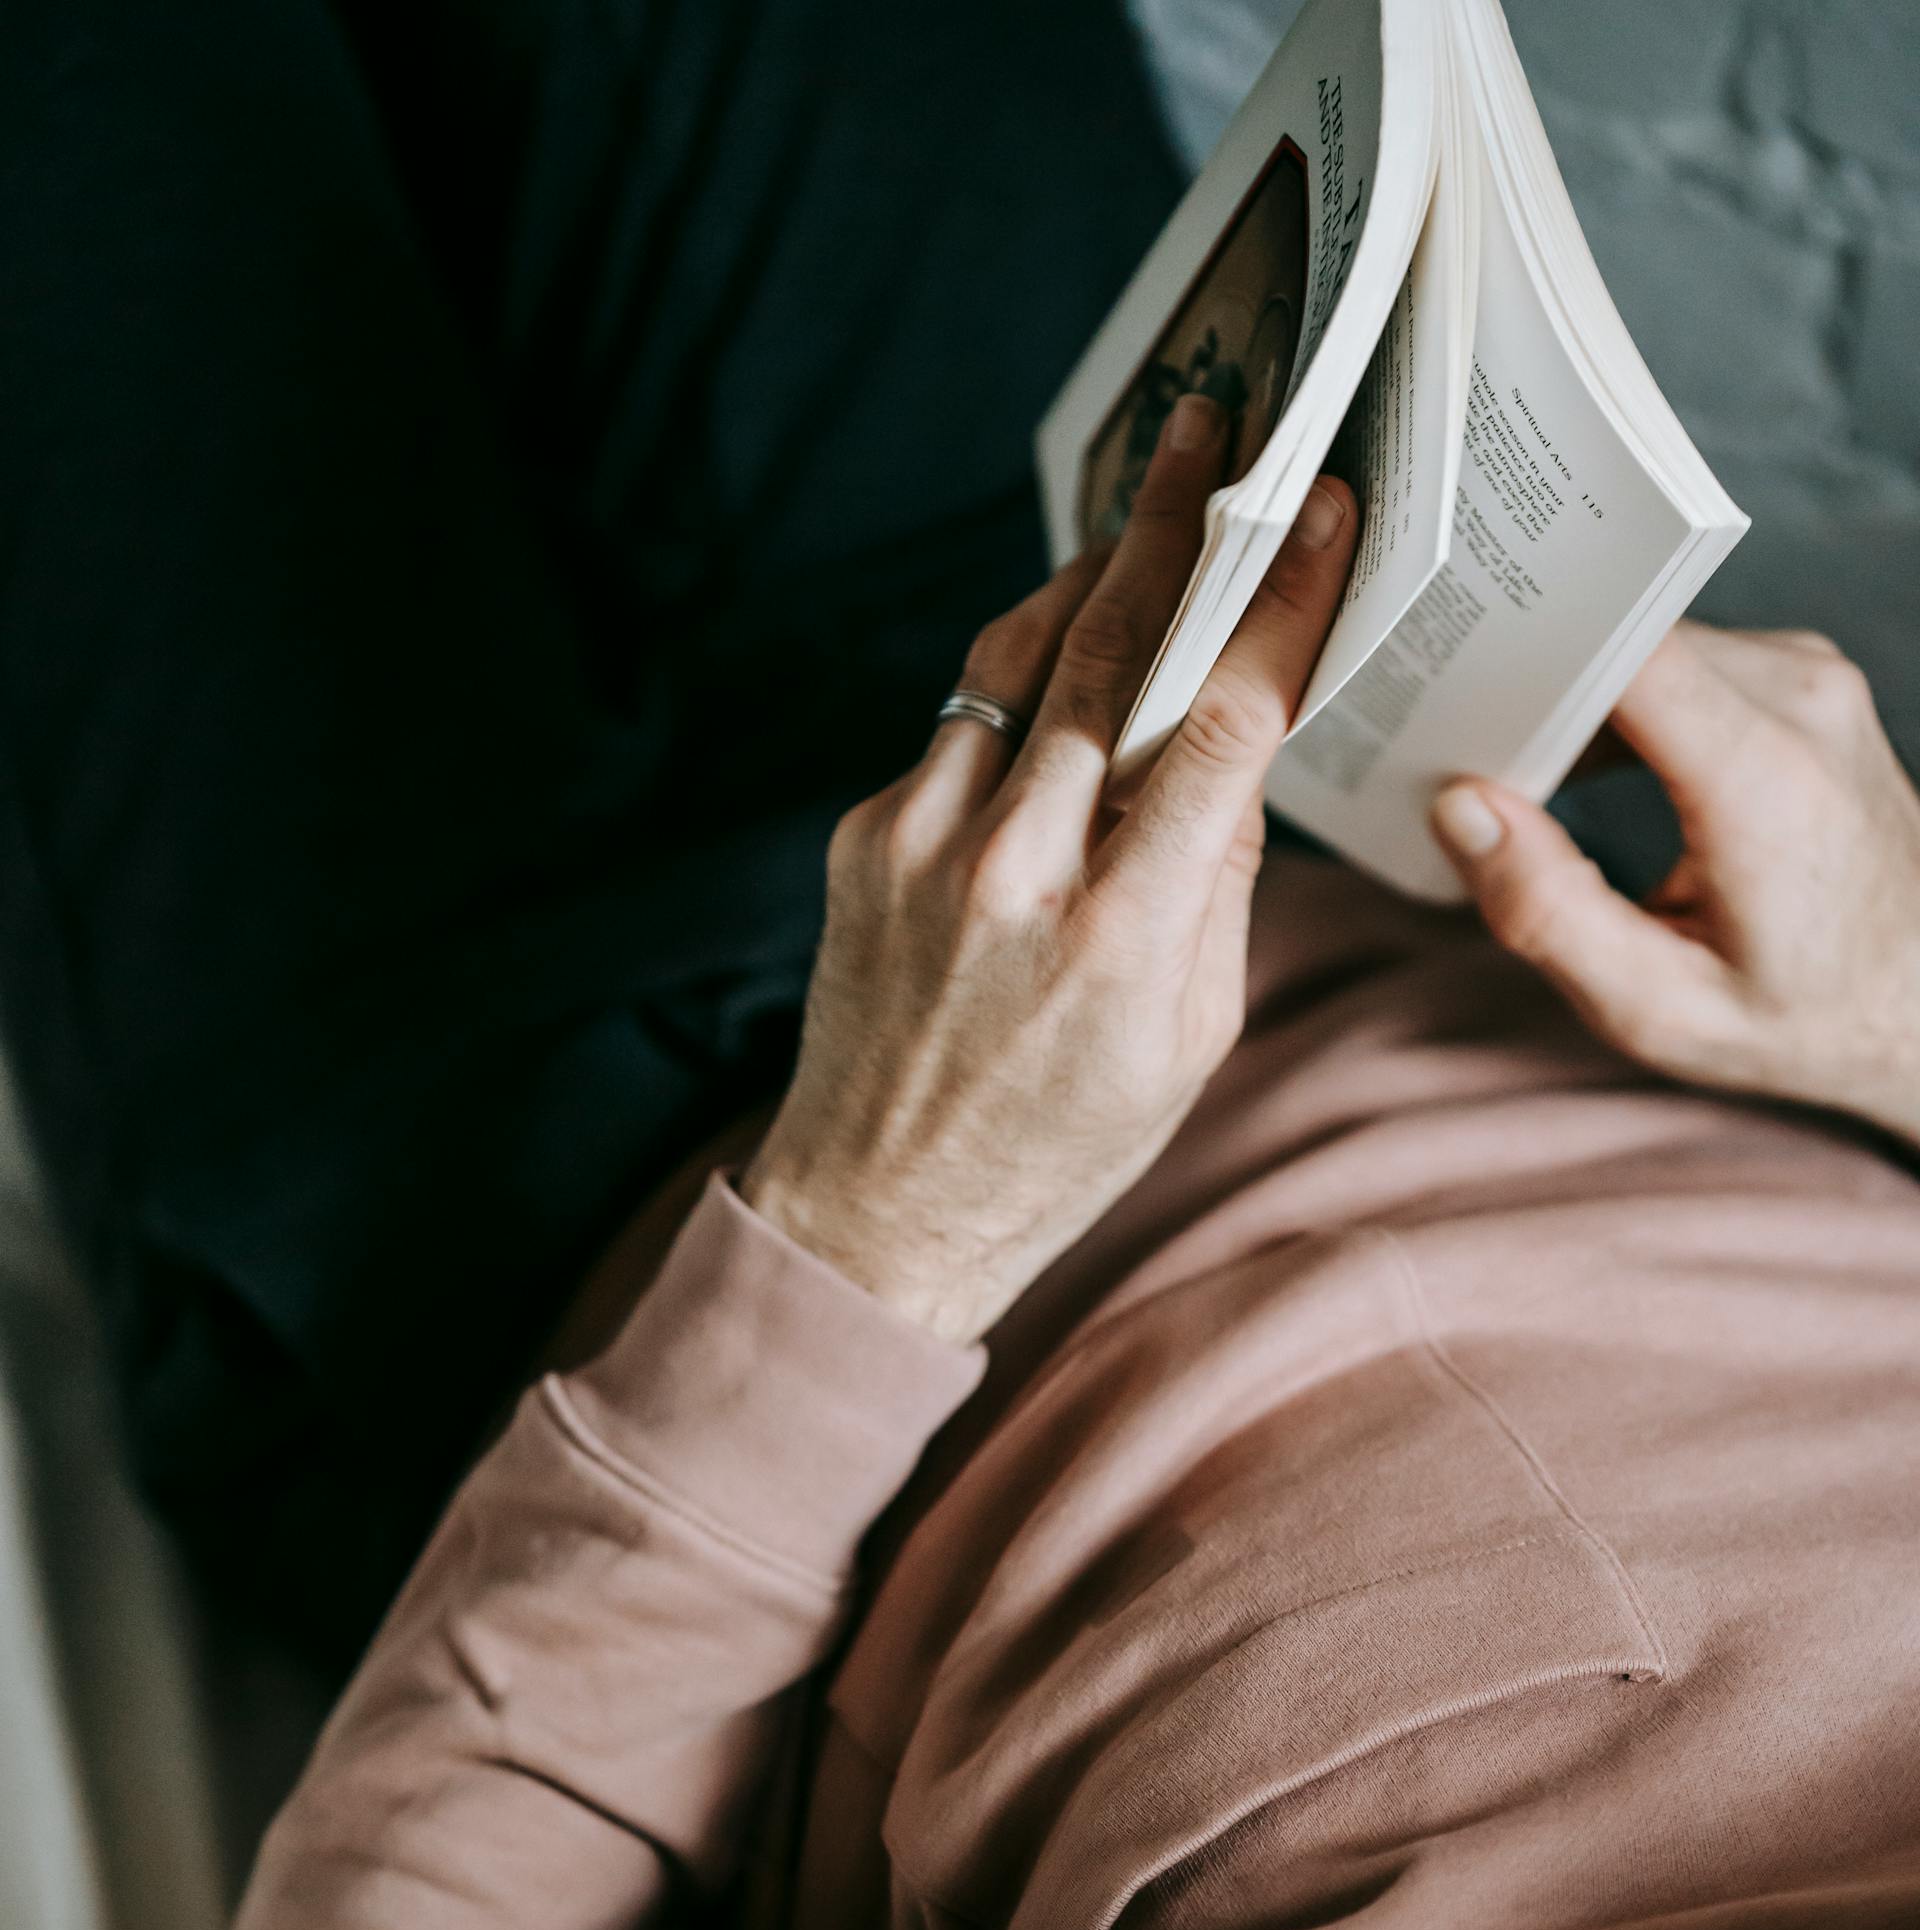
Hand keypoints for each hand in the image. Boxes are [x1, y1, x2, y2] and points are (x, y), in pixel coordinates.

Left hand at [741, 400, 1357, 1341]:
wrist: (879, 1207)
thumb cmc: (1058, 1144)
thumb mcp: (1189, 1043)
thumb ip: (1221, 890)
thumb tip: (1237, 755)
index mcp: (1122, 937)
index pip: (1219, 726)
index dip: (1279, 605)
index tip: (1320, 517)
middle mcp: (1015, 874)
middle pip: (1109, 649)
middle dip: (1176, 525)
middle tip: (1215, 427)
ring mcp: (925, 848)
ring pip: (1020, 659)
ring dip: (1089, 572)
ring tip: (1144, 508)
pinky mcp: (867, 840)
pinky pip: (960, 722)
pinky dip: (1019, 675)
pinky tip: (1060, 649)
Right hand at [1429, 626, 1919, 1148]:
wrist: (1919, 1001)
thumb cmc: (1798, 1017)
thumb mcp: (1657, 1006)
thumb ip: (1549, 913)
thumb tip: (1461, 809)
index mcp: (1766, 778)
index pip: (1628, 650)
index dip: (1531, 654)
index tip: (1455, 693)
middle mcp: (1802, 701)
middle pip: (1626, 637)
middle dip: (1539, 684)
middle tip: (1462, 752)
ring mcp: (1812, 679)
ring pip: (1649, 643)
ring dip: (1577, 695)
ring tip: (1519, 772)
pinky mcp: (1805, 681)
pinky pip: (1684, 659)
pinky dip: (1623, 702)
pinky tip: (1584, 768)